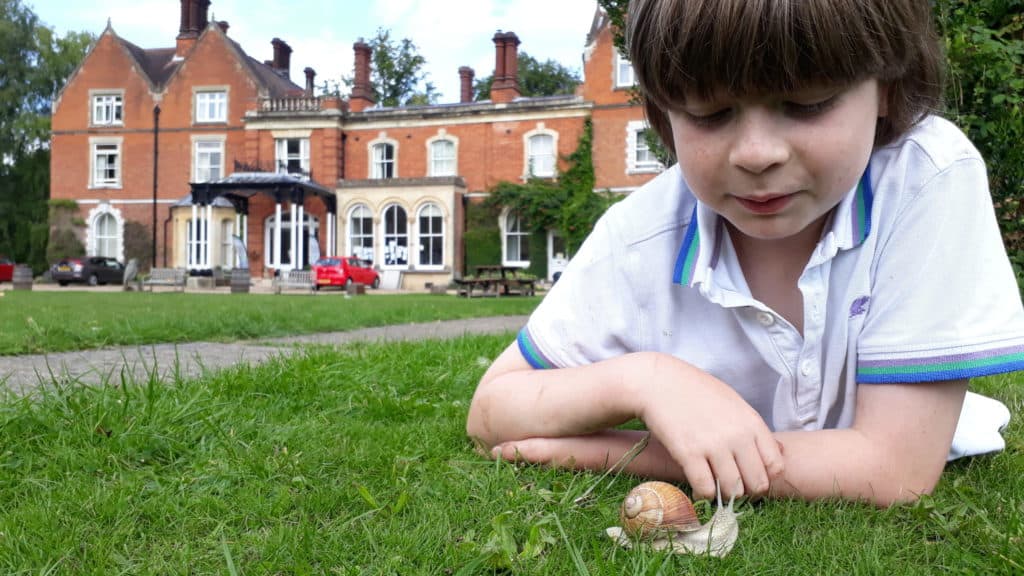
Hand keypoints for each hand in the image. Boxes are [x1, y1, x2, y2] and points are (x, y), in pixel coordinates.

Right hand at [637, 353, 783, 499]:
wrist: (659, 382)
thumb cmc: (696, 390)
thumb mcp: (733, 402)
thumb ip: (752, 427)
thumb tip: (778, 451)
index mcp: (752, 422)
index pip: (775, 466)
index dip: (766, 477)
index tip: (752, 477)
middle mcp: (737, 436)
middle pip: (757, 482)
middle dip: (747, 490)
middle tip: (734, 487)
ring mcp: (713, 446)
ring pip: (733, 489)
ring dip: (726, 494)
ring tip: (717, 487)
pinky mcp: (689, 454)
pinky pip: (706, 488)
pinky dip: (705, 493)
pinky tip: (700, 486)